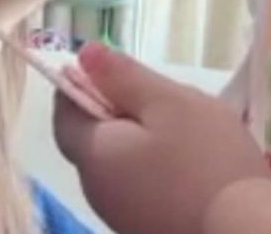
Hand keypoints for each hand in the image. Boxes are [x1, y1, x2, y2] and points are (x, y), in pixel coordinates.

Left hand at [53, 44, 270, 233]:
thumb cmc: (206, 160)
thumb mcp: (168, 102)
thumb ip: (123, 77)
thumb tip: (84, 54)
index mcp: (93, 156)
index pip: (64, 114)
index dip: (80, 84)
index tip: (114, 71)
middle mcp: (97, 193)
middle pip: (92, 140)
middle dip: (117, 111)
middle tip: (161, 97)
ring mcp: (123, 218)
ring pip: (119, 165)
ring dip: (140, 141)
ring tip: (185, 129)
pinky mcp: (148, 230)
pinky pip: (140, 188)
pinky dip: (155, 169)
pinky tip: (192, 164)